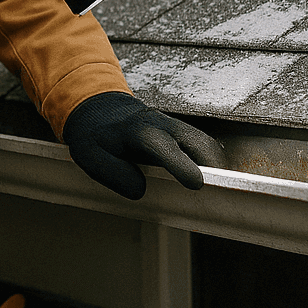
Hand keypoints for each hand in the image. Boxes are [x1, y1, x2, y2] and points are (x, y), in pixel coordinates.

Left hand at [62, 92, 225, 199]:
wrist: (99, 110)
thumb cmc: (96, 137)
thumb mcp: (92, 159)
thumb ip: (116, 175)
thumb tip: (142, 190)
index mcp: (137, 131)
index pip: (163, 146)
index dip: (181, 164)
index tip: (197, 184)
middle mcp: (161, 124)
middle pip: (198, 143)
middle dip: (212, 168)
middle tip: (215, 197)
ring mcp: (174, 126)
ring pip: (205, 144)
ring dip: (214, 167)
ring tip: (215, 193)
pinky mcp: (181, 132)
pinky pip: (202, 146)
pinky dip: (209, 163)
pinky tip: (206, 181)